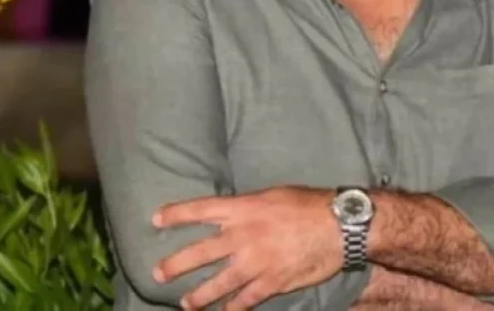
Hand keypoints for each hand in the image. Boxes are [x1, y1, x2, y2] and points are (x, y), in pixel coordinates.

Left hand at [152, 187, 342, 309]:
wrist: (338, 225)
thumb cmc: (307, 204)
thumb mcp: (273, 195)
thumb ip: (248, 207)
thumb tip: (231, 214)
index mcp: (243, 208)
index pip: (200, 209)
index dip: (176, 214)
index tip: (156, 218)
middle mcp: (243, 235)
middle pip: (200, 252)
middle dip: (175, 265)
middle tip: (157, 274)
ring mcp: (256, 262)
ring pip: (218, 283)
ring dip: (198, 295)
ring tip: (186, 303)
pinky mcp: (271, 282)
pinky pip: (245, 300)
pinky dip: (232, 309)